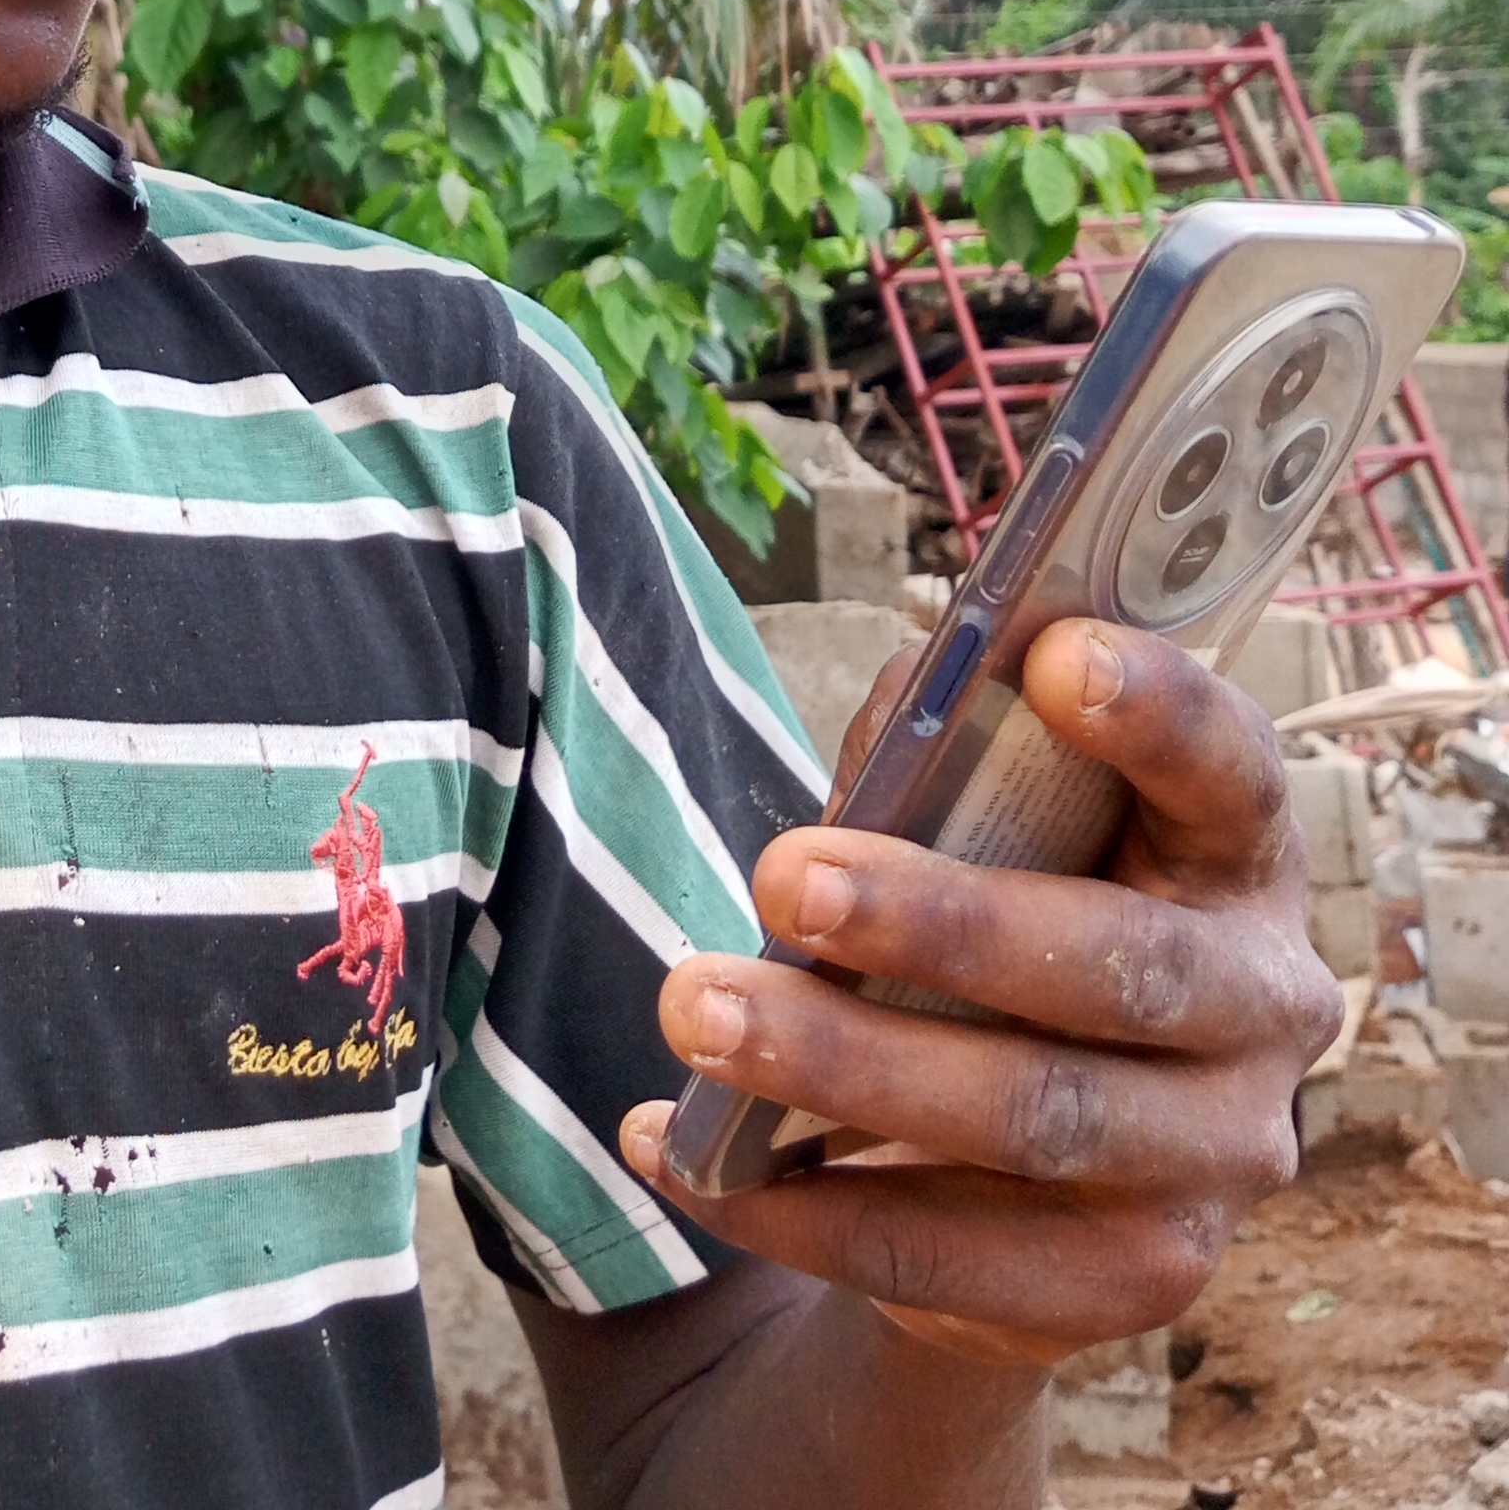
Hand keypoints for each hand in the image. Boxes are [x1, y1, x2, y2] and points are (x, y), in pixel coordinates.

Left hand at [619, 618, 1341, 1367]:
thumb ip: (949, 756)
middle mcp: (1262, 1008)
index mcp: (1232, 856)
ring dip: (845, 1065)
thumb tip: (912, 696)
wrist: (1020, 1152)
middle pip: (1120, 966)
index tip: (1053, 657)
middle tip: (781, 878)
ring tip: (695, 1009)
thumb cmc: (996, 913)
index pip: (1230, 771)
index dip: (1158, 713)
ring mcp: (1214, 1160)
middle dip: (940, 922)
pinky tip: (679, 1154)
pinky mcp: (1133, 1285)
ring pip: (1035, 1119)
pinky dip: (801, 1210)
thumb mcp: (986, 822)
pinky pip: (957, 1258)